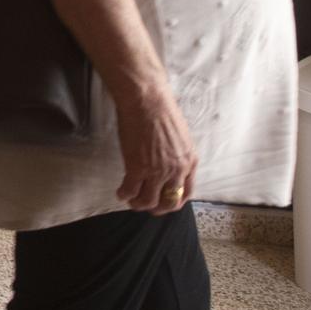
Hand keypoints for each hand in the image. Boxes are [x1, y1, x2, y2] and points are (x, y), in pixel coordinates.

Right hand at [115, 87, 197, 213]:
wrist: (146, 101)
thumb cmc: (162, 111)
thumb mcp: (180, 137)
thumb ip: (177, 155)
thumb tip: (168, 164)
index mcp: (189, 162)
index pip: (187, 193)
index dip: (175, 202)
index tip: (165, 202)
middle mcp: (176, 171)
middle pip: (169, 202)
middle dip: (157, 208)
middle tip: (146, 205)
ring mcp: (156, 171)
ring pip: (148, 201)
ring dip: (139, 204)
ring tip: (131, 200)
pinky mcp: (137, 167)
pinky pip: (131, 191)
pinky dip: (125, 194)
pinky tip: (121, 192)